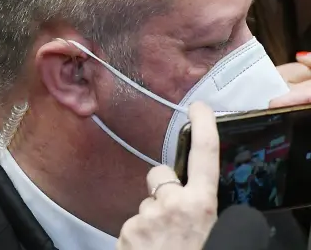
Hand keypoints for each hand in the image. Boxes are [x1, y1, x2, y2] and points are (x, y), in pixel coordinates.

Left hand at [116, 103, 218, 249]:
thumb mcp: (214, 234)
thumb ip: (202, 211)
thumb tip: (196, 203)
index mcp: (202, 206)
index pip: (205, 157)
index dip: (203, 127)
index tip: (198, 107)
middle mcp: (172, 205)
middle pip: (161, 176)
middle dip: (164, 189)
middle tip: (173, 218)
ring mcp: (146, 216)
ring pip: (146, 203)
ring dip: (152, 218)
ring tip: (164, 245)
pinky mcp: (126, 229)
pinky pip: (133, 222)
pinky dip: (140, 236)